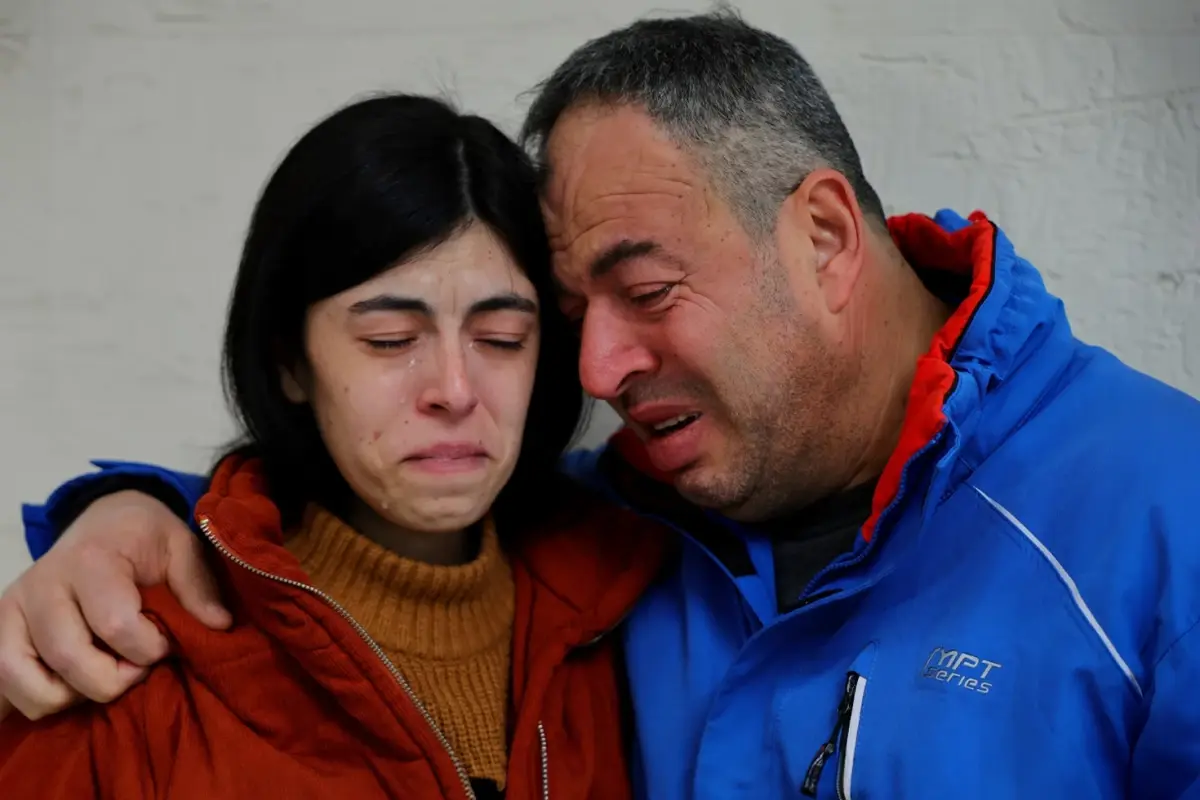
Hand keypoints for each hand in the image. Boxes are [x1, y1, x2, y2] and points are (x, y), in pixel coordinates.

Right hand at [0, 490, 230, 719]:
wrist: (102, 521)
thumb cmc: (144, 538)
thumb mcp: (181, 545)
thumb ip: (198, 585)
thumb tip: (218, 625)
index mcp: (91, 561)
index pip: (115, 625)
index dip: (149, 647)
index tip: (166, 642)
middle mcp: (44, 585)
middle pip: (72, 659)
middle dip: (117, 678)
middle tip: (138, 666)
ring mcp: (15, 609)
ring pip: (32, 682)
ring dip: (76, 694)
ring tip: (105, 674)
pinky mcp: (1, 629)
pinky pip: (6, 685)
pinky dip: (40, 699)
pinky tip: (74, 684)